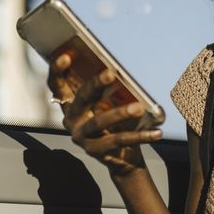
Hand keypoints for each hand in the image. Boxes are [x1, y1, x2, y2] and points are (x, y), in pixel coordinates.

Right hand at [49, 52, 162, 177]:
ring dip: (119, 113)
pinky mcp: (95, 151)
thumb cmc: (115, 123)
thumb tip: (117, 69)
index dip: (57, 71)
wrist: (122, 157)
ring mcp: (81, 136)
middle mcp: (72, 119)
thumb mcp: (108, 104)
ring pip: (99, 122)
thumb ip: (106, 90)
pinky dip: (139, 136)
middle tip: (111, 73)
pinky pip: (118, 141)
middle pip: (81, 99)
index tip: (66, 57)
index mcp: (71, 103)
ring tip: (138, 107)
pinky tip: (156, 132)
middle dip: (95, 85)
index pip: (57, 85)